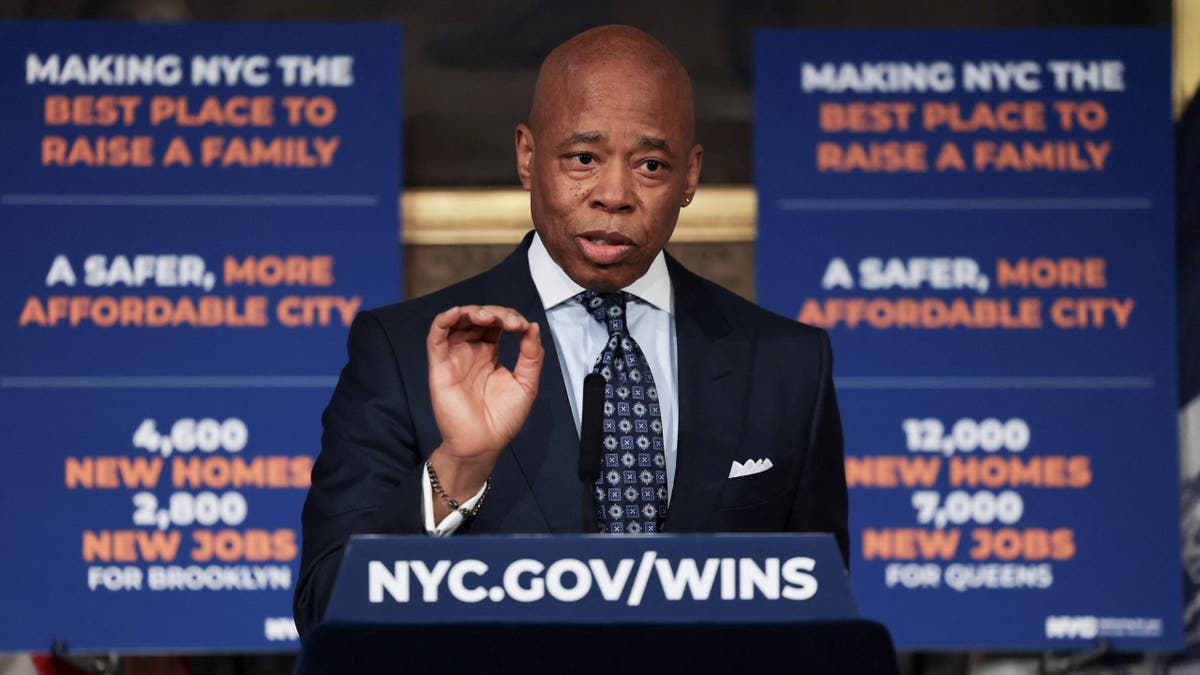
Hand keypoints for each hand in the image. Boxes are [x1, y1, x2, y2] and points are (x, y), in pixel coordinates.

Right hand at [426, 305, 542, 509]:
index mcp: (489, 354)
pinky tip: (459, 313)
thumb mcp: (526, 384)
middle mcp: (470, 351)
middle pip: (478, 317)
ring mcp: (454, 357)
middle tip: (511, 323)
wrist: (483, 443)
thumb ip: (531, 355)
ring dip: (472, 311)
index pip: (497, 323)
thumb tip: (533, 327)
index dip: (510, 317)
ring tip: (488, 317)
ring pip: (457, 321)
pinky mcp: (440, 365)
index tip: (523, 327)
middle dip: (496, 313)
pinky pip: (436, 336)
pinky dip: (445, 319)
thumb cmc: (503, 419)